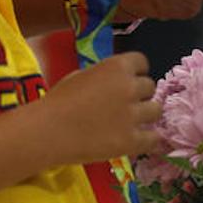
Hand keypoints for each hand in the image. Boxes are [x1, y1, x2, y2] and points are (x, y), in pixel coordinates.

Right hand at [32, 52, 160, 164]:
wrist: (46, 132)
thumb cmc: (56, 102)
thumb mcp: (80, 76)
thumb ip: (103, 76)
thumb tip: (113, 82)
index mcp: (116, 67)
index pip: (141, 62)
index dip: (136, 73)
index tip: (129, 82)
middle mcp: (130, 87)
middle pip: (150, 87)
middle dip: (139, 95)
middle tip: (124, 105)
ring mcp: (133, 115)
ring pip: (156, 111)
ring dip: (145, 116)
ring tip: (130, 123)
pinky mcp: (132, 140)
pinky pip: (154, 138)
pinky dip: (148, 139)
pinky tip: (138, 140)